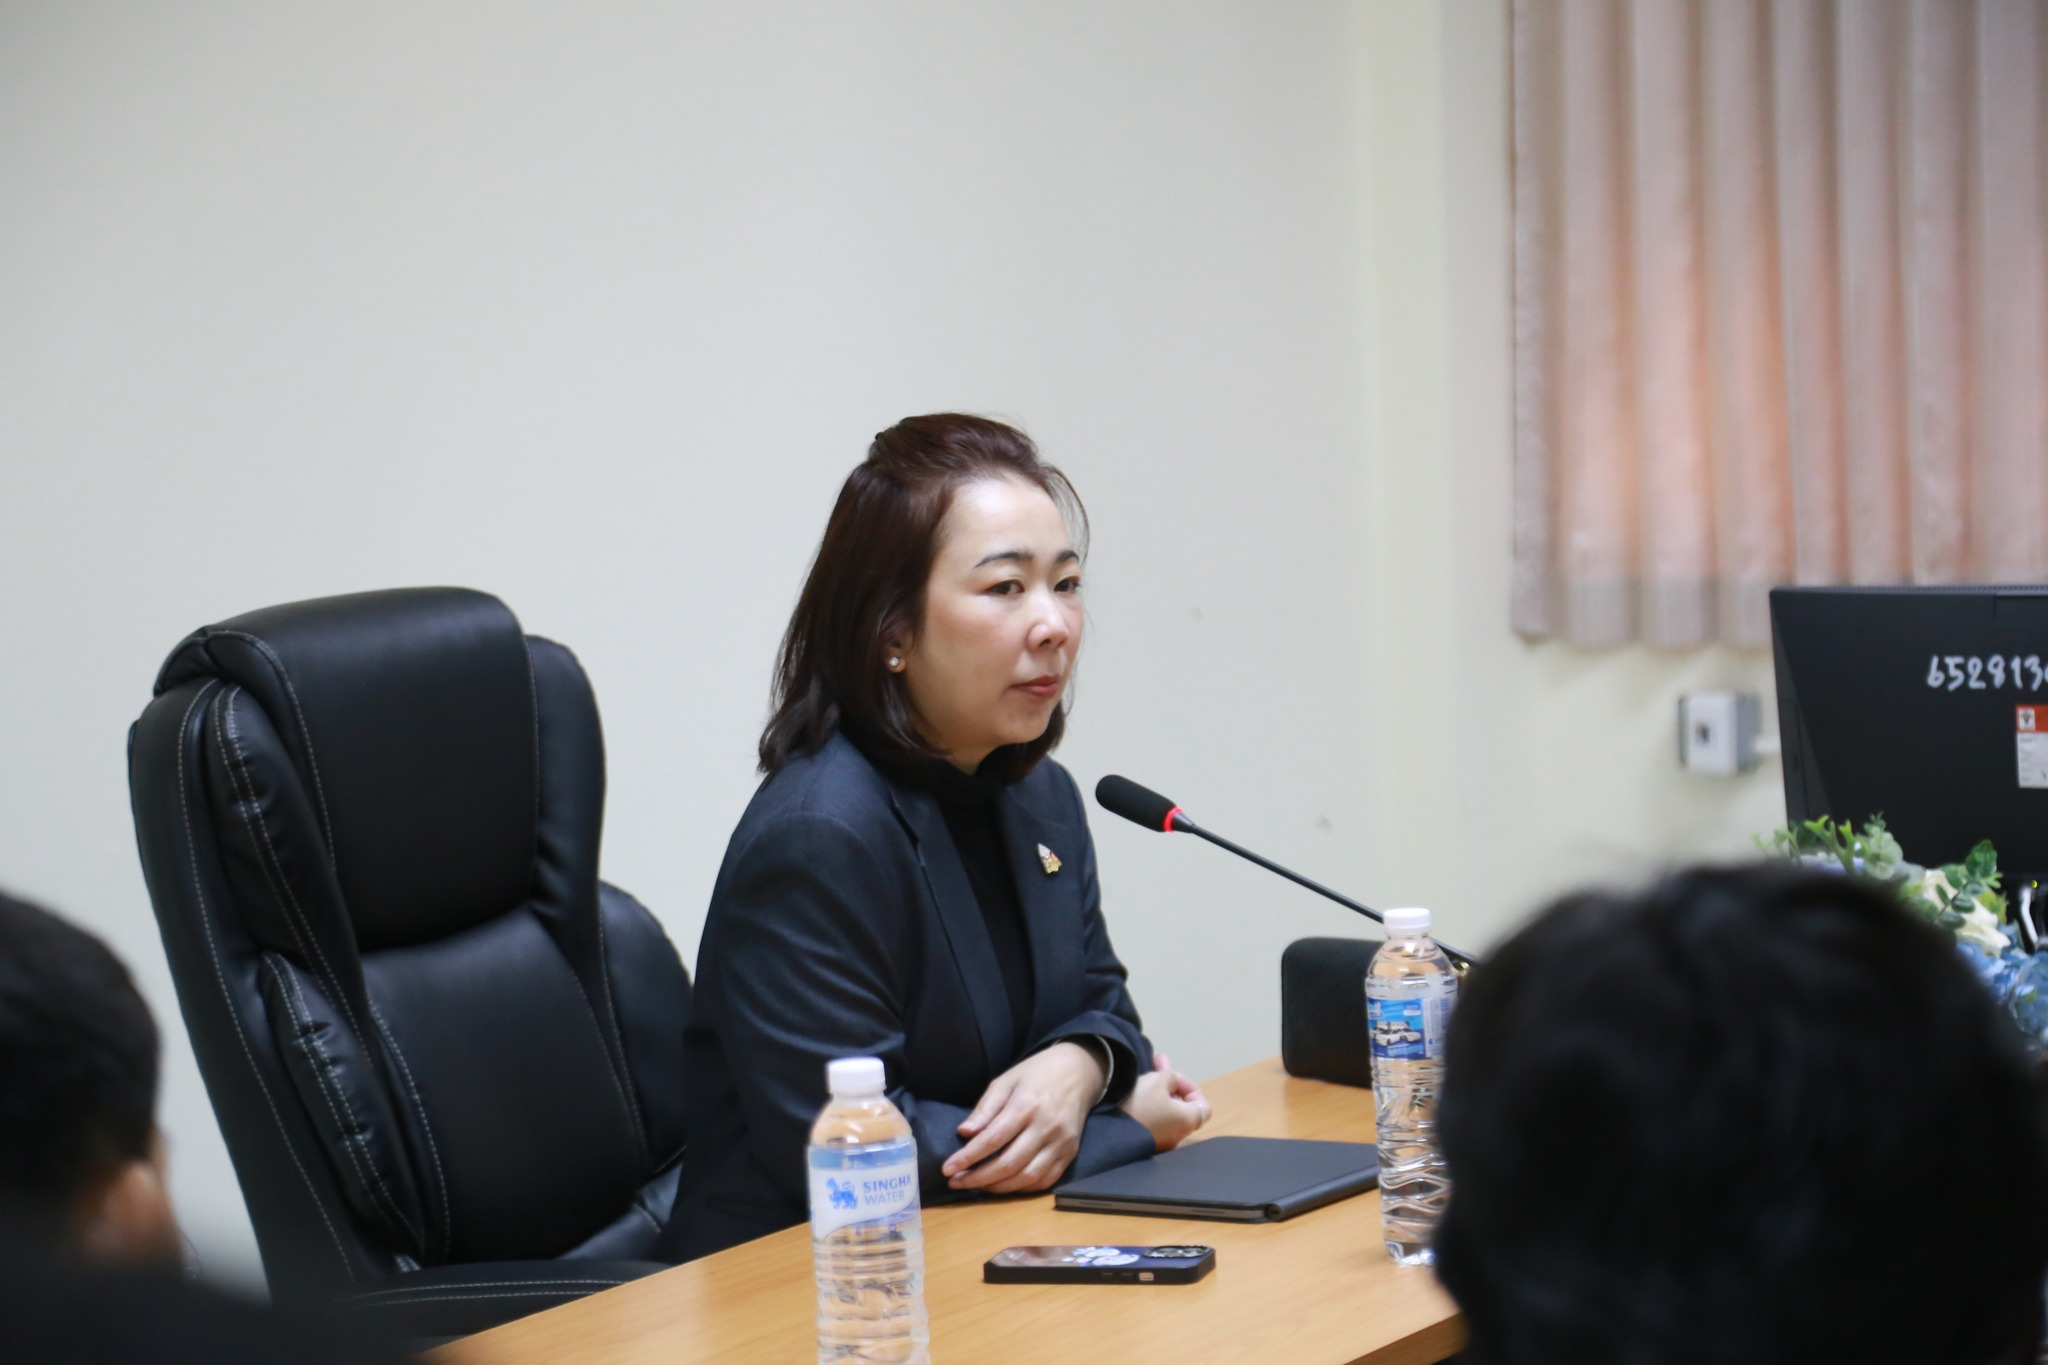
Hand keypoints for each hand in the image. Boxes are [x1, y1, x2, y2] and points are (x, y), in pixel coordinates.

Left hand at [943, 1041, 1105, 1194]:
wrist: (1078, 1072)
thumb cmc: (1036, 1074)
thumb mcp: (1006, 1081)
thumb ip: (985, 1108)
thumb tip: (965, 1134)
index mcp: (1027, 1105)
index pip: (993, 1139)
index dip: (968, 1158)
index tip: (947, 1169)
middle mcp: (1047, 1127)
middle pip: (1009, 1163)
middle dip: (978, 1178)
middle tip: (956, 1182)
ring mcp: (1062, 1143)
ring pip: (1027, 1177)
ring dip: (998, 1187)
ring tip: (977, 1185)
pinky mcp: (1071, 1153)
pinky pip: (1045, 1181)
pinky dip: (1022, 1188)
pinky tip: (1004, 1184)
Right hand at [1120, 1051, 1210, 1152]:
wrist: (1108, 1131)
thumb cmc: (1139, 1104)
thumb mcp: (1158, 1079)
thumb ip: (1172, 1077)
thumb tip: (1172, 1083)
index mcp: (1189, 1121)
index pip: (1202, 1104)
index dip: (1190, 1087)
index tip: (1173, 1077)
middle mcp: (1179, 1136)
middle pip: (1183, 1107)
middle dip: (1171, 1085)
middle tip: (1158, 1065)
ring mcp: (1161, 1142)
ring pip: (1167, 1113)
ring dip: (1159, 1094)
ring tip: (1145, 1077)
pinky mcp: (1145, 1144)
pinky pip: (1154, 1122)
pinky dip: (1150, 1107)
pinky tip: (1137, 1093)